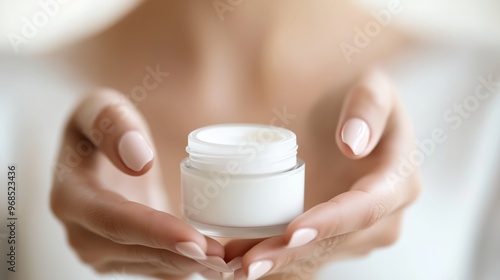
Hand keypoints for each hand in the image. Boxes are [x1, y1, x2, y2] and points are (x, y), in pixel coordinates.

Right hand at [50, 89, 231, 278]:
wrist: (106, 148)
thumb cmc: (105, 124)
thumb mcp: (101, 107)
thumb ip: (113, 125)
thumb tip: (138, 158)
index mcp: (71, 196)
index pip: (114, 220)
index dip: (155, 232)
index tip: (194, 240)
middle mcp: (83, 233)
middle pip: (137, 252)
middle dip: (181, 256)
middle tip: (225, 258)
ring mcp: (105, 251)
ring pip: (152, 265)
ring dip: (191, 266)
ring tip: (230, 262)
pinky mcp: (127, 257)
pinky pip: (160, 268)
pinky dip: (192, 267)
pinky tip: (221, 264)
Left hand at [224, 69, 420, 279]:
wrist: (354, 117)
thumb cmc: (358, 98)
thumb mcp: (372, 85)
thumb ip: (368, 106)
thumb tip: (353, 143)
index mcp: (398, 180)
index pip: (365, 208)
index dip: (329, 222)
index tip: (292, 231)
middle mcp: (384, 216)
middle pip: (336, 242)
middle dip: (291, 254)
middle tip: (247, 262)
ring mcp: (359, 231)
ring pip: (318, 255)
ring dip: (278, 262)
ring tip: (233, 264)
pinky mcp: (336, 236)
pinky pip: (308, 255)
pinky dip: (276, 259)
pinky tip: (241, 260)